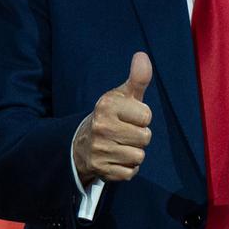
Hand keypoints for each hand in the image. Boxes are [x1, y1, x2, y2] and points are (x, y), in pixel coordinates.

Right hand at [72, 52, 152, 185]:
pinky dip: (127, 168)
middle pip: (145, 138)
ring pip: (139, 156)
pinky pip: (130, 172)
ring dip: (134, 152)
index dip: (142, 117)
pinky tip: (117, 158)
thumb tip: (142, 56)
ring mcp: (100, 150)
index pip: (146, 116)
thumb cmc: (112, 115)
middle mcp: (101, 127)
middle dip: (139, 136)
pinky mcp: (101, 170)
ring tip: (121, 145)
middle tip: (125, 132)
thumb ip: (137, 78)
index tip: (130, 116)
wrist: (82, 143)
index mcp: (107, 106)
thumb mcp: (123, 95)